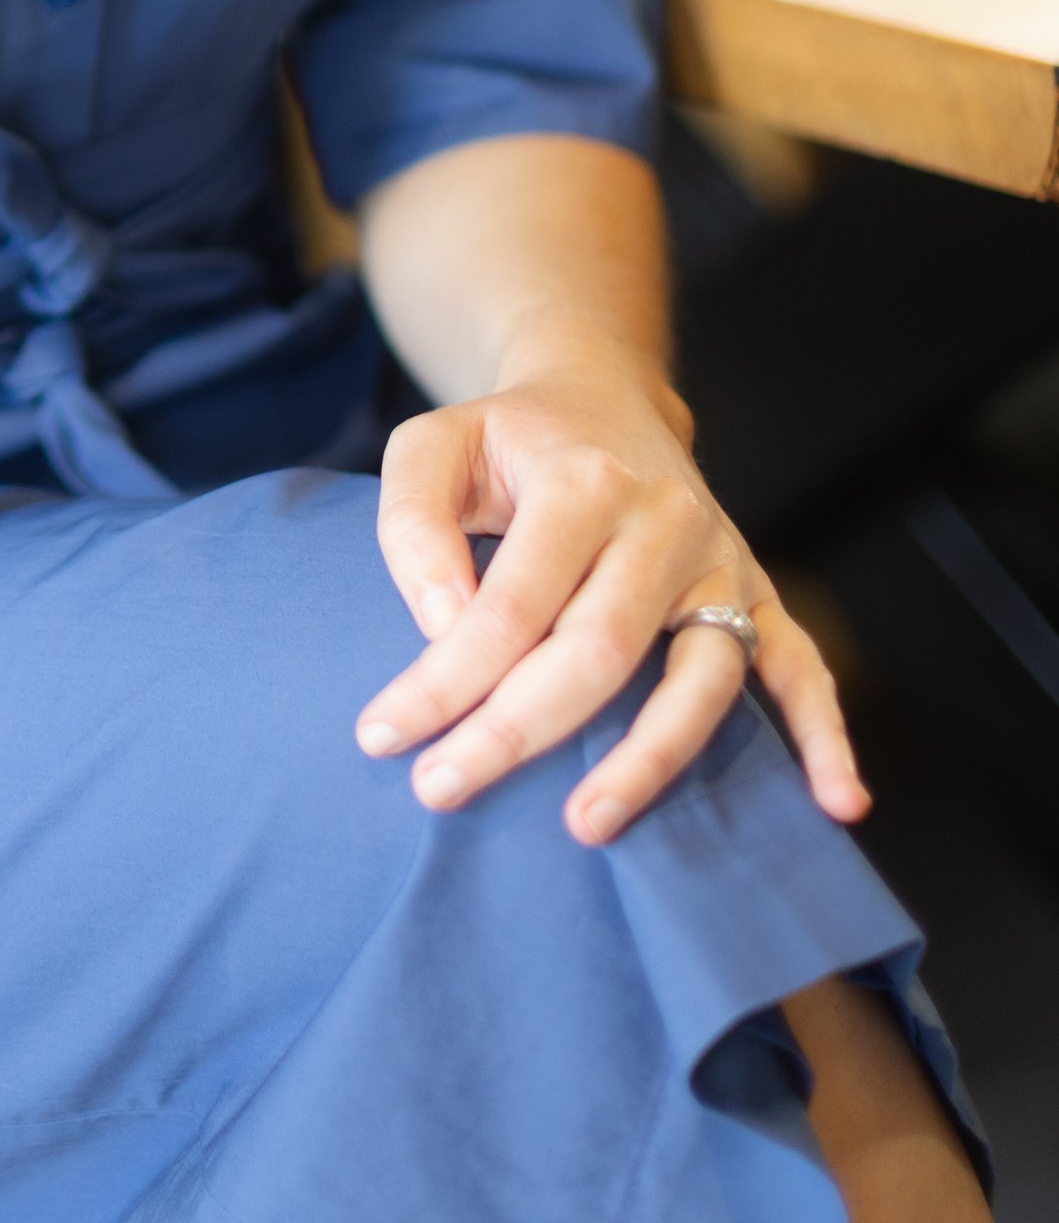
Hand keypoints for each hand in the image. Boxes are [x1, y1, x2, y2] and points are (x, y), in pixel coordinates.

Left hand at [352, 333, 866, 847]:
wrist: (602, 395)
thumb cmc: (508, 440)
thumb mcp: (434, 444)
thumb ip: (413, 523)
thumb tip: (442, 625)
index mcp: (582, 481)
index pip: (511, 603)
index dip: (444, 677)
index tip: (384, 735)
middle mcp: (665, 521)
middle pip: (599, 650)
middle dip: (516, 731)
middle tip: (440, 789)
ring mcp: (722, 561)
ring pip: (703, 677)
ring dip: (646, 761)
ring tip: (584, 826)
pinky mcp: (757, 592)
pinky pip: (802, 667)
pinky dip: (825, 735)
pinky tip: (838, 804)